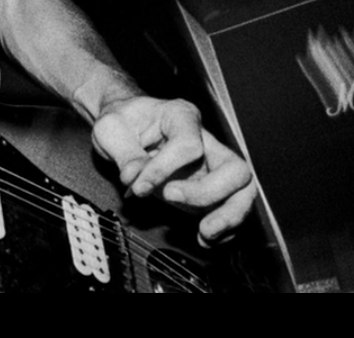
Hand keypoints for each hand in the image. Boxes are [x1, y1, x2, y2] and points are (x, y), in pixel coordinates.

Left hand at [91, 96, 256, 244]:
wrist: (127, 126)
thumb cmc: (123, 121)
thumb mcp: (110, 128)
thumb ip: (124, 153)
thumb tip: (135, 178)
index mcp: (182, 116)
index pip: (188, 145)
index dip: (164, 169)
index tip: (139, 186)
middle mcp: (205, 141)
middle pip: (234, 169)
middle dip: (207, 193)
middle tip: (172, 199)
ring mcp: (211, 166)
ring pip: (243, 192)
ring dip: (227, 216)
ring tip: (204, 233)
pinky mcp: (210, 188)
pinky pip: (231, 209)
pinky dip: (223, 229)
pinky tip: (203, 237)